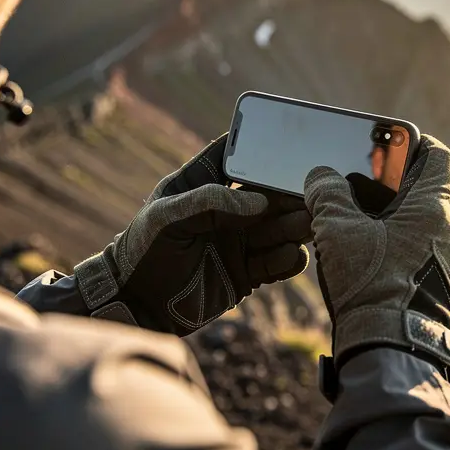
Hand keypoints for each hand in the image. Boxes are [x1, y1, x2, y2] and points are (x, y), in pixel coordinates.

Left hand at [73, 135, 311, 335]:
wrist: (138, 306)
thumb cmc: (143, 252)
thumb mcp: (167, 218)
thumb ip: (209, 203)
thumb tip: (258, 201)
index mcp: (202, 185)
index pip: (236, 158)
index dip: (260, 148)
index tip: (288, 143)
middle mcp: (226, 211)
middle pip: (268, 195)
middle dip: (289, 192)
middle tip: (312, 191)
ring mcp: (238, 241)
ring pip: (278, 228)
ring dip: (295, 225)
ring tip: (308, 223)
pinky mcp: (246, 272)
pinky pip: (277, 262)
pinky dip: (289, 258)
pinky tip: (293, 254)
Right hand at [304, 135, 449, 382]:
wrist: (392, 349)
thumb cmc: (369, 284)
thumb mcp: (336, 230)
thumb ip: (326, 193)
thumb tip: (320, 175)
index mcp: (437, 207)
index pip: (439, 155)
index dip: (414, 143)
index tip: (389, 143)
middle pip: (430, 190)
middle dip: (397, 184)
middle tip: (363, 184)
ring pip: (429, 223)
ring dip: (399, 217)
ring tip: (361, 222)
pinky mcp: (446, 287)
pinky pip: (427, 251)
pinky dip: (404, 245)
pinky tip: (372, 256)